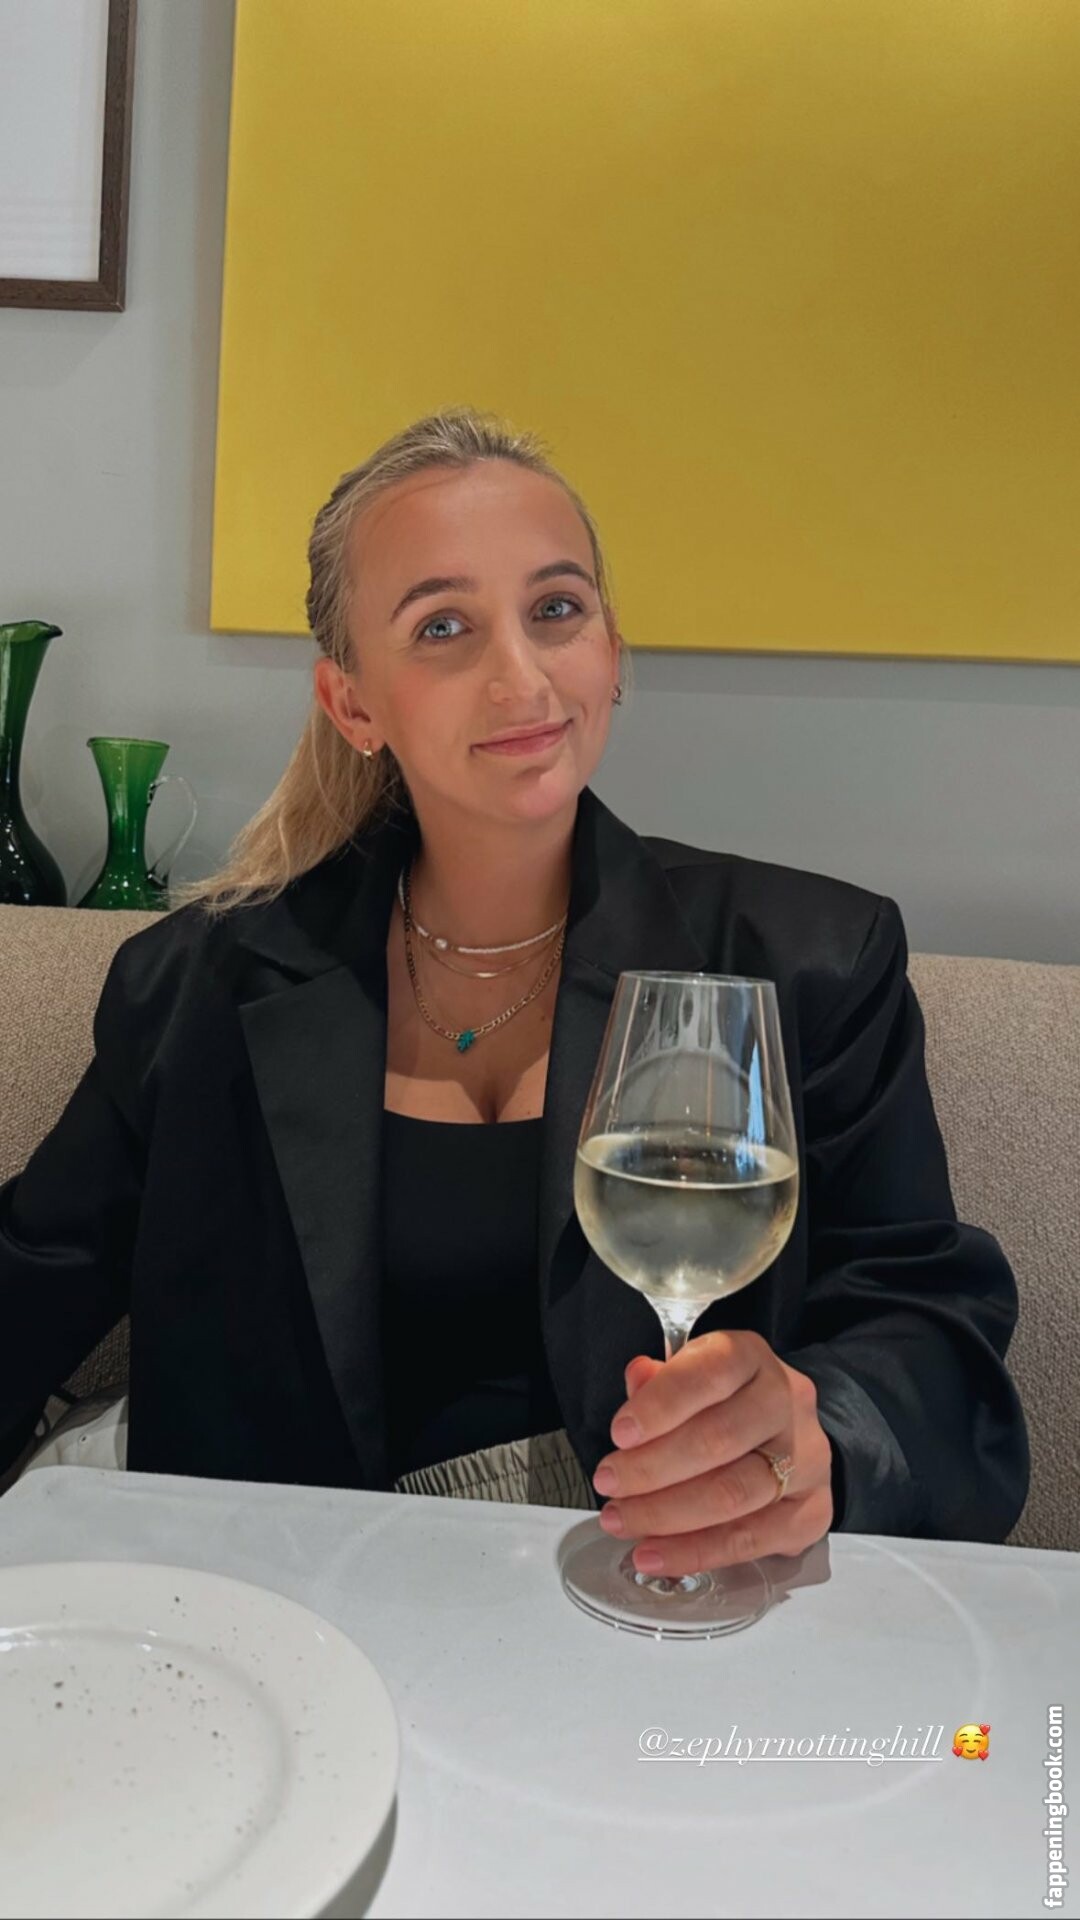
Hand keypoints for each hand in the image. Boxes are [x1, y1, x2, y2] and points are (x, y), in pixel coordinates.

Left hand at [591, 1330, 833, 1577]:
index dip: (662, 1404)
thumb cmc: (723, 1405)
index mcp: (751, 1359)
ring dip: (667, 1514)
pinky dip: (697, 1552)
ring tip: (622, 1521)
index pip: (712, 1372)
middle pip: (720, 1439)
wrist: (786, 1435)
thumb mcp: (690, 1376)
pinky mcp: (812, 1510)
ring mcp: (806, 1458)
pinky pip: (752, 1539)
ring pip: (734, 1493)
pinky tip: (657, 1554)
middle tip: (609, 1483)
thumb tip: (639, 1378)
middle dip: (652, 1467)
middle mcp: (787, 1403)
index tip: (620, 1433)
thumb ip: (662, 1380)